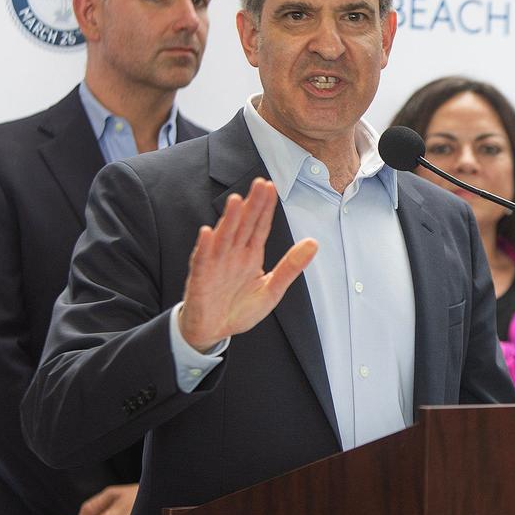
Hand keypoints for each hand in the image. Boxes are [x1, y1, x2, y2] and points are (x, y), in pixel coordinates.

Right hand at [179, 178, 316, 350]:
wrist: (213, 331)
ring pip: (223, 238)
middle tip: (260, 183)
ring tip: (237, 200)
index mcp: (250, 254)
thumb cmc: (240, 309)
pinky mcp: (200, 279)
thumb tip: (314, 243)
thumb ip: (291, 266)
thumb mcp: (272, 289)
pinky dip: (204, 247)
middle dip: (252, 205)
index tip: (272, 186)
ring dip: (229, 219)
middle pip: (243, 225)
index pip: (259, 226)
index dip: (266, 207)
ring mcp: (215, 265)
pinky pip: (201, 261)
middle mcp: (232, 254)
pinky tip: (207, 232)